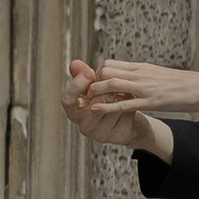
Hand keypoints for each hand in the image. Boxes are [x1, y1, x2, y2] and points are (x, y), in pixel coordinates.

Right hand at [59, 59, 178, 162]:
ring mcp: (98, 133)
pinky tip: (131, 103)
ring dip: (119, 96)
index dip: (77, 85)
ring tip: (124, 92)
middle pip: (93, 102)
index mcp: (74, 111)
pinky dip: (128, 104)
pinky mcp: (114, 135)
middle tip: (116, 84)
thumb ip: (84, 76)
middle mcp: (83, 124)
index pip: (67, 99)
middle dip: (107, 90)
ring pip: (109, 107)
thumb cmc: (108, 101)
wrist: (127, 122)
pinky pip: (122, 114)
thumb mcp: (96, 88)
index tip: (90, 72)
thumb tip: (75, 63)